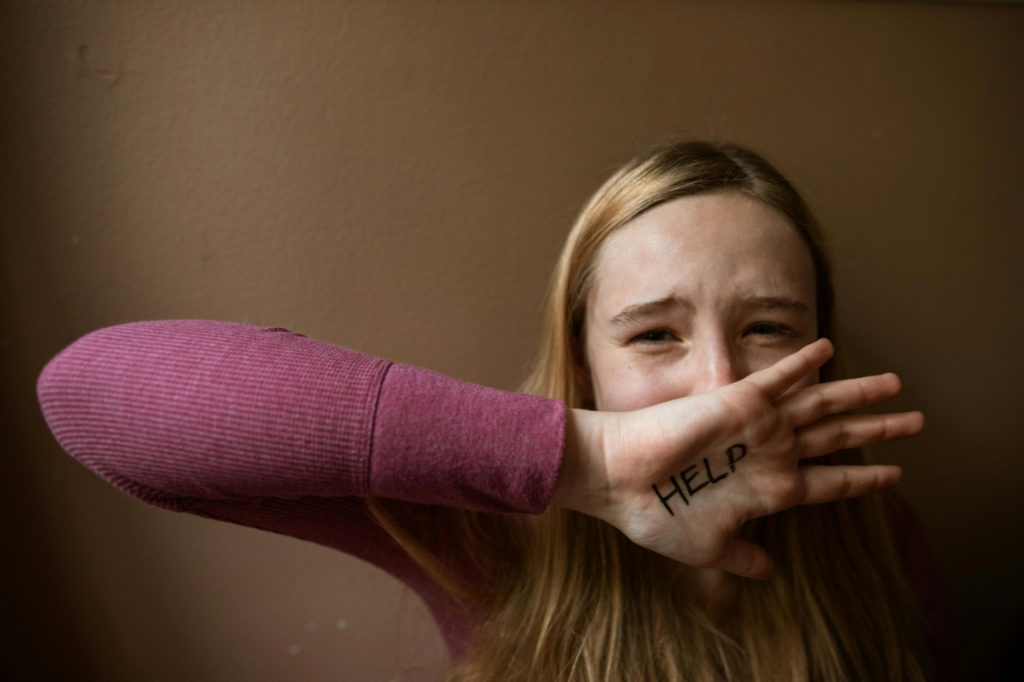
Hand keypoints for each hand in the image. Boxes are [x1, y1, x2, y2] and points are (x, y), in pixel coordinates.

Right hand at [554, 339, 923, 579]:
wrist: (619, 480)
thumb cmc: (657, 516)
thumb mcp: (708, 548)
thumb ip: (744, 556)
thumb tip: (770, 570)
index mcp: (769, 489)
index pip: (830, 482)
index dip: (864, 478)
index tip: (894, 474)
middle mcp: (770, 454)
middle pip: (837, 437)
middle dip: (879, 429)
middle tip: (918, 422)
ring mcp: (758, 427)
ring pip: (821, 405)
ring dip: (859, 393)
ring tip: (897, 384)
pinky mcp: (738, 403)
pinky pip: (779, 378)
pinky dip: (803, 363)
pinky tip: (827, 348)